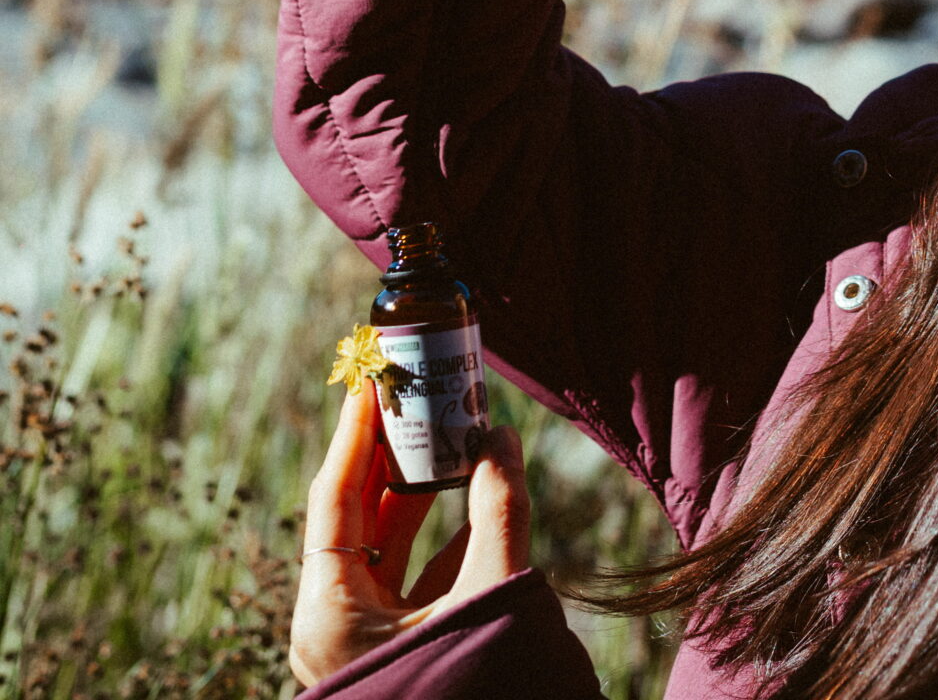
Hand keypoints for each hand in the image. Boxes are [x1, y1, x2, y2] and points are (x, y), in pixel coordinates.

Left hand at [289, 382, 530, 686]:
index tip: (375, 377)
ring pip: (385, 547)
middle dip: (393, 453)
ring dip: (422, 491)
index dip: (357, 431)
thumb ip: (498, 509)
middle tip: (418, 394)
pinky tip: (476, 500)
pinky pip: (409, 582)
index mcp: (329, 613)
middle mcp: (333, 626)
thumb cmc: (469, 691)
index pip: (334, 496)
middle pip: (356, 516)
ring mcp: (363, 644)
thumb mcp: (488, 593)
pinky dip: (441, 537)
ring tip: (452, 433)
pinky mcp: (395, 656)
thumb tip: (500, 435)